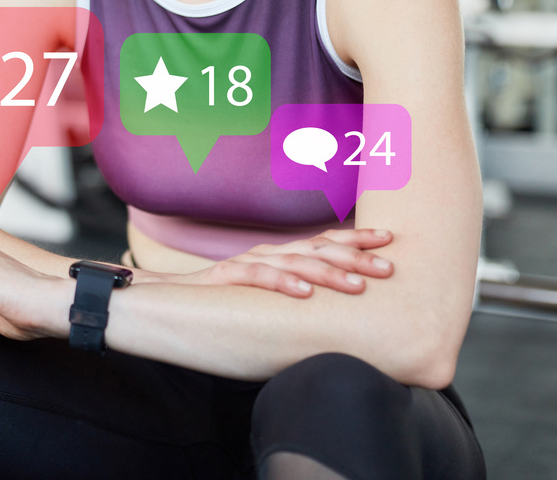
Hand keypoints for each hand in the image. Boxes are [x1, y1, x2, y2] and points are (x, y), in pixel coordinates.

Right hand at [157, 229, 395, 298]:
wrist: (166, 299)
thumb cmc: (225, 307)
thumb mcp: (268, 300)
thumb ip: (297, 301)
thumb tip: (341, 318)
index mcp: (280, 256)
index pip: (324, 241)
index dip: (357, 238)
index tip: (390, 239)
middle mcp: (267, 254)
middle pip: (318, 248)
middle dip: (356, 255)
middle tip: (389, 267)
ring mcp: (246, 263)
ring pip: (294, 262)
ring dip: (329, 272)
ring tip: (358, 284)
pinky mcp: (225, 278)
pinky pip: (258, 278)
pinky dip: (284, 283)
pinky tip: (306, 293)